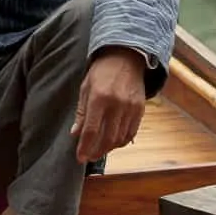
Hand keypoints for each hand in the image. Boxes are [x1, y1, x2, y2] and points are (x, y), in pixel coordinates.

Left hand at [70, 47, 146, 162]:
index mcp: (99, 98)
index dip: (85, 146)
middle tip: (88, 157)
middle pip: (107, 137)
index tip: (80, 158)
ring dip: (108, 148)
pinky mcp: (140, 109)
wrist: (126, 57)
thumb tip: (75, 133)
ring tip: (98, 151)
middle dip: (96, 151)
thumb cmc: (101, 71)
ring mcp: (131, 108)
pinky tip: (112, 143)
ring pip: (120, 138)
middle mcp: (117, 104)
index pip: (91, 130)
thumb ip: (81, 112)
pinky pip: (131, 132)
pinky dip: (121, 141)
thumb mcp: (85, 88)